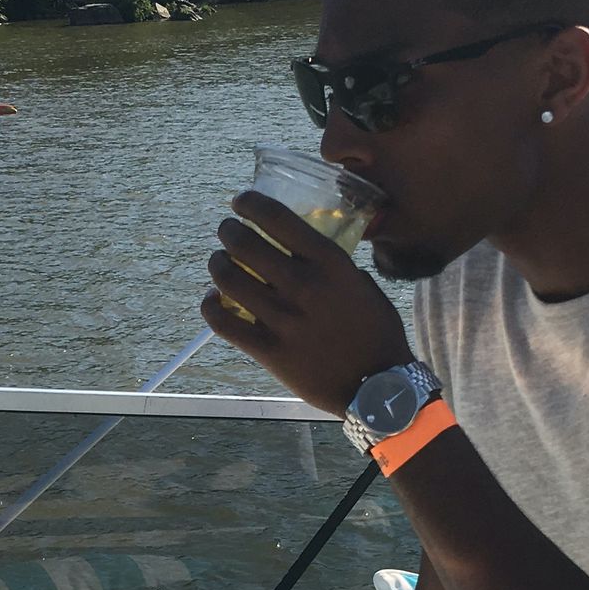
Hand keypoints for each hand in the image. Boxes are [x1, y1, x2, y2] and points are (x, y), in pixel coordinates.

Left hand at [200, 190, 410, 414]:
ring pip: (228, 280)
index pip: (277, 218)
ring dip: (216, 265)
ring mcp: (283, 319)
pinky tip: (211, 301)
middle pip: (244, 244)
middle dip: (228, 231)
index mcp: (329, 262)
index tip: (242, 202)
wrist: (379, 387)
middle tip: (227, 232)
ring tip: (218, 262)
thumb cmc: (377, 334)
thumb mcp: (362, 284)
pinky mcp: (269, 351)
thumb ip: (333, 266)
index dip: (250, 203)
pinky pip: (223, 323)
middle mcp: (302, 285)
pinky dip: (209, 307)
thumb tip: (304, 253)